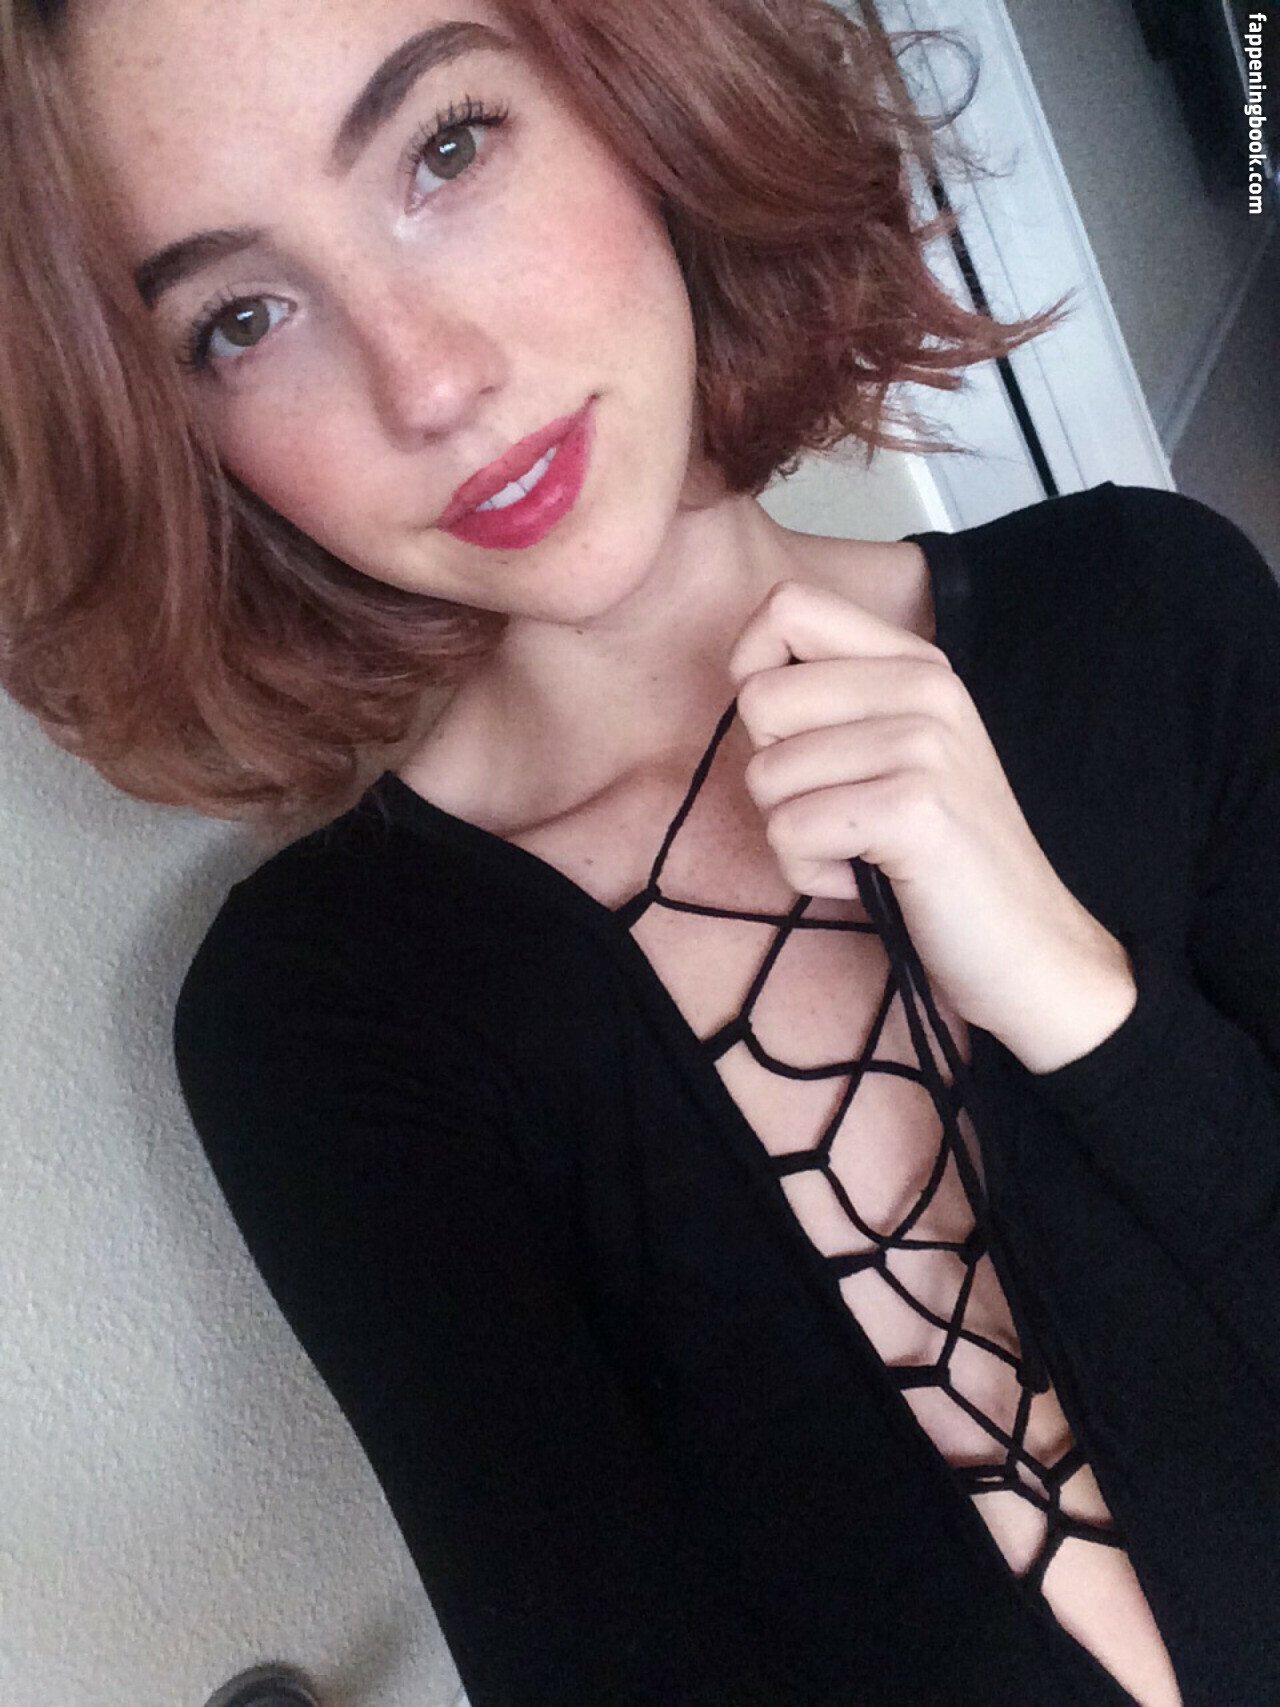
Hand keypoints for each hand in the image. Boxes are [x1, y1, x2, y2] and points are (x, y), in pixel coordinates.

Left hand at [726, 579, 1136, 1073]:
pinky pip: (788, 833)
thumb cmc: (937, 856)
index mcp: (917, 663)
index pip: (785, 607)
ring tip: (861, 850)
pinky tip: (868, 878)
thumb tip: (745, 676)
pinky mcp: (912, 809)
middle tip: (839, 810)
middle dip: (774, 774)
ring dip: (794, 835)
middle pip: (759, 698)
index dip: (752, 670)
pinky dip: (810, 873)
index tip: (789, 736)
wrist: (1025, 946)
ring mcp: (924, 745)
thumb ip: (834, 700)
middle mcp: (925, 687)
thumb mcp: (895, 752)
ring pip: (765, 775)